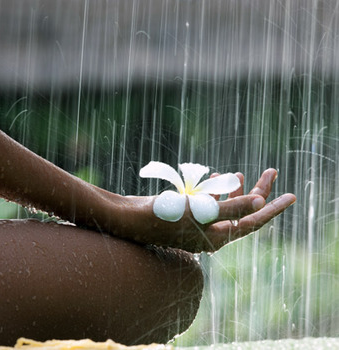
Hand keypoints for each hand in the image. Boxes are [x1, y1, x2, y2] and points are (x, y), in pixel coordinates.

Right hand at [111, 169, 295, 252]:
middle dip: (258, 192)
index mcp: (217, 238)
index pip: (253, 223)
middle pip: (242, 213)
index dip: (274, 208)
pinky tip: (215, 177)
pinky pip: (209, 201)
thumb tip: (261, 202)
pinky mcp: (187, 214)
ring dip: (236, 188)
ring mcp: (197, 224)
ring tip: (244, 172)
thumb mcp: (201, 212)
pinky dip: (215, 189)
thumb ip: (232, 207)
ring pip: (225, 205)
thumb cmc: (163, 216)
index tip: (292, 196)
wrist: (128, 217)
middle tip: (272, 171)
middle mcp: (210, 233)